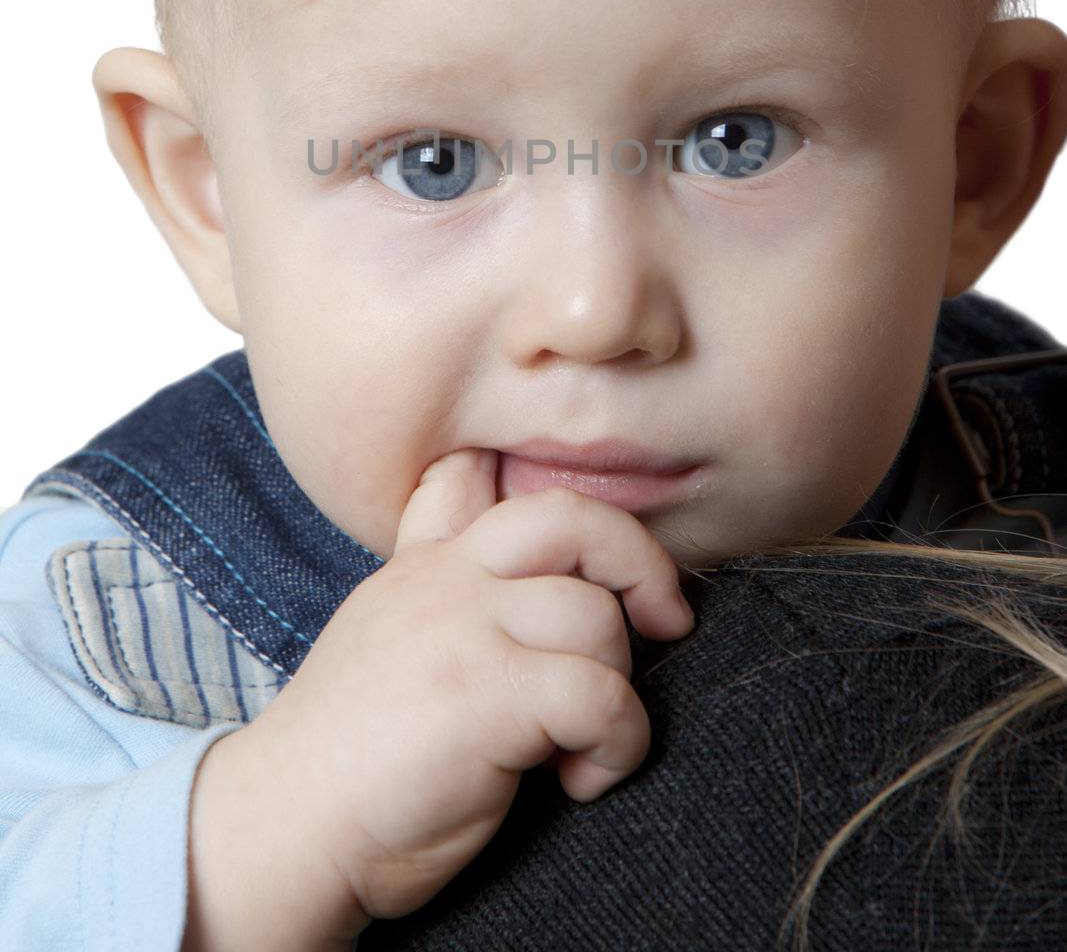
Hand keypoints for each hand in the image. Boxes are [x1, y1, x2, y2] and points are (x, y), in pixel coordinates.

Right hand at [234, 448, 695, 926]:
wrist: (288, 826)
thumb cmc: (351, 755)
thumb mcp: (387, 637)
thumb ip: (441, 591)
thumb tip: (529, 580)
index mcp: (423, 566)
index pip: (477, 474)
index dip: (555, 502)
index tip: (596, 569)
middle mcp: (444, 579)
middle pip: (571, 518)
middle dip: (639, 561)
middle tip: (664, 620)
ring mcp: (462, 627)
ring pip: (597, 615)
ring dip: (620, 687)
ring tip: (584, 745)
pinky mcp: (485, 692)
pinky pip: (600, 694)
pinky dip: (619, 740)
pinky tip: (581, 777)